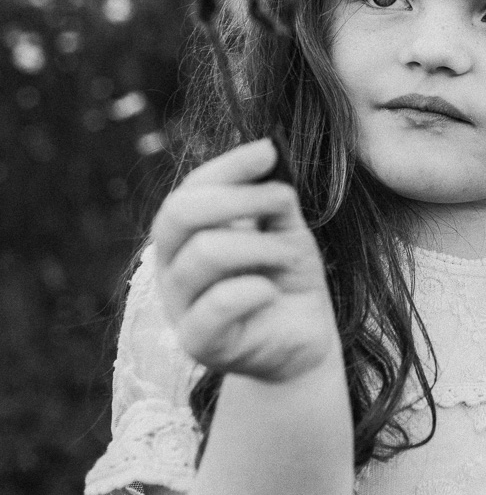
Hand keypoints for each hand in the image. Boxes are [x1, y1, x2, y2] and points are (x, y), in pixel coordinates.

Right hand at [151, 138, 338, 381]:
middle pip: (179, 213)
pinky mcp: (197, 343)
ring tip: (289, 256)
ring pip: (204, 252)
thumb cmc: (287, 278)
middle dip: (237, 198)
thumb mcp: (285, 229)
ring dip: (262, 246)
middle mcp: (171, 267)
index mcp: (186, 235)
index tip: (269, 152)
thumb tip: (268, 152)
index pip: (191, 189)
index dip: (228, 166)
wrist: (304, 338)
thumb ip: (272, 197)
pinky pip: (218, 302)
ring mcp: (179, 306)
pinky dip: (254, 288)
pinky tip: (272, 292)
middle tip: (283, 203)